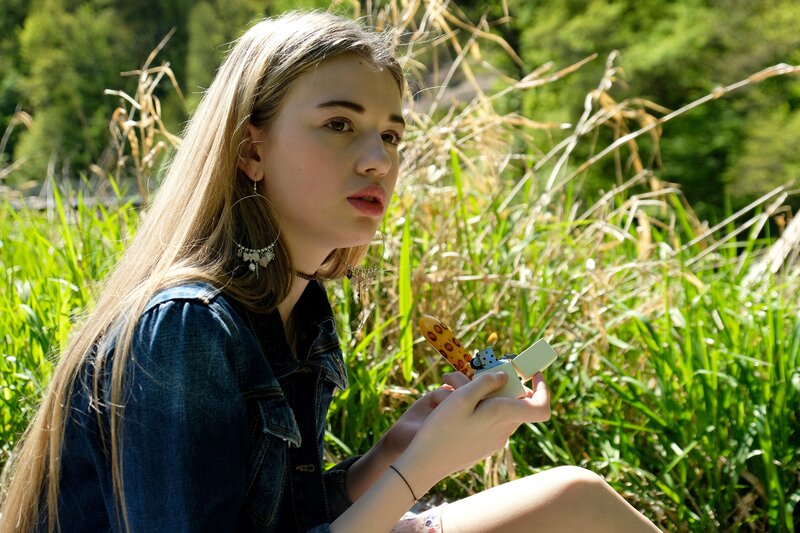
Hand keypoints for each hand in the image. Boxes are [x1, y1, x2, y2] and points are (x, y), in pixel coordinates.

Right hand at [393, 371, 549, 492]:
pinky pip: (487, 420)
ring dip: (478, 393)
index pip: (541, 407)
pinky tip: (448, 403)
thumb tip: (503, 377)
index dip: (543, 388)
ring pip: (497, 408)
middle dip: (496, 382)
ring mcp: (494, 440)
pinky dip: (474, 407)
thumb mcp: (461, 397)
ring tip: (448, 384)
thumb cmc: (442, 429)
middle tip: (471, 372)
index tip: (532, 373)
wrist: (425, 463)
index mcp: (503, 416)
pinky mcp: (483, 445)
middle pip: (513, 400)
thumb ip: (485, 382)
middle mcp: (504, 430)